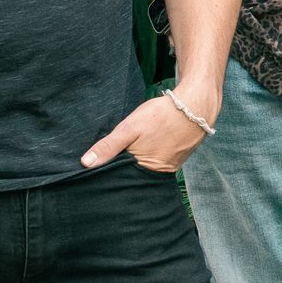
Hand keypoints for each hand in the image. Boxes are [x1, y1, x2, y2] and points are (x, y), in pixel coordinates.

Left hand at [82, 88, 218, 172]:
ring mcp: (172, 166)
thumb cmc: (161, 115)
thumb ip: (109, 146)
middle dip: (127, 165)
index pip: (122, 177)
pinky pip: (162, 160)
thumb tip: (85, 164)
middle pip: (136, 174)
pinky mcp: (180, 158)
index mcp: (146, 170)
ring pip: (149, 166)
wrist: (196, 105)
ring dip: (142, 159)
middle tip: (125, 147)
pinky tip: (153, 142)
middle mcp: (160, 173)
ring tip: (139, 144)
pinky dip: (155, 153)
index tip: (105, 162)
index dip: (112, 170)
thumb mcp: (130, 128)